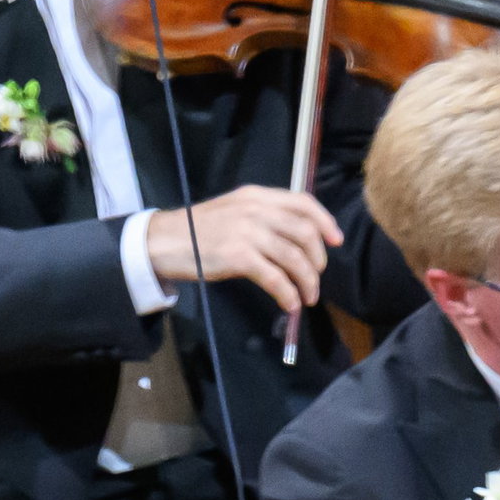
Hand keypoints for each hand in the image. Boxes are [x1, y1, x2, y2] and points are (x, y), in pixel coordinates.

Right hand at [150, 180, 341, 315]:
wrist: (162, 241)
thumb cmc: (199, 230)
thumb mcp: (234, 211)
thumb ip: (265, 217)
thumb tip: (300, 240)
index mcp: (256, 196)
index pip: (303, 202)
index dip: (325, 222)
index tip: (337, 241)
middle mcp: (255, 210)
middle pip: (305, 233)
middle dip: (318, 259)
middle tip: (316, 276)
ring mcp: (246, 232)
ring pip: (294, 258)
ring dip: (307, 281)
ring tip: (307, 297)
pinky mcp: (237, 256)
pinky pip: (275, 278)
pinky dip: (288, 293)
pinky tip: (289, 303)